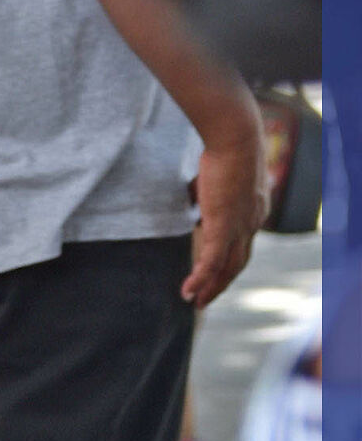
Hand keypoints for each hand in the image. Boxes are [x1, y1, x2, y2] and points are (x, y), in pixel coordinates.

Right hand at [184, 110, 267, 308]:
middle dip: (221, 283)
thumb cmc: (226, 145)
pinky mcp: (224, 227)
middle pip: (238, 263)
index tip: (213, 270)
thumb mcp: (216, 173)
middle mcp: (252, 223)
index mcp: (253, 210)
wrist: (236, 137)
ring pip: (227, 268)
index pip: (241, 242)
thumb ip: (207, 189)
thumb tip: (191, 194)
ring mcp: (240, 227)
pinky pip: (211, 262)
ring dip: (212, 288)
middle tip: (205, 299)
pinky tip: (187, 292)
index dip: (228, 259)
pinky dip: (200, 280)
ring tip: (196, 303)